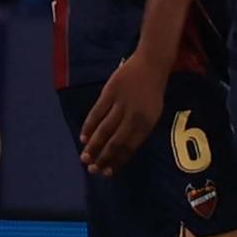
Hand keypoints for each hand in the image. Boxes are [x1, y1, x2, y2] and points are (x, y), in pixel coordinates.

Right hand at [80, 53, 166, 175]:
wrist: (151, 64)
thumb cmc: (151, 92)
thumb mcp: (152, 113)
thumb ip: (138, 130)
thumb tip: (120, 151)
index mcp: (147, 123)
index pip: (130, 147)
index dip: (117, 161)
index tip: (107, 172)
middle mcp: (135, 116)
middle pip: (116, 142)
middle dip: (103, 158)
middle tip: (92, 169)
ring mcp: (122, 103)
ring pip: (104, 130)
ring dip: (93, 145)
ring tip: (85, 157)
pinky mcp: (110, 92)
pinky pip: (97, 113)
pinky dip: (89, 126)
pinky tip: (83, 136)